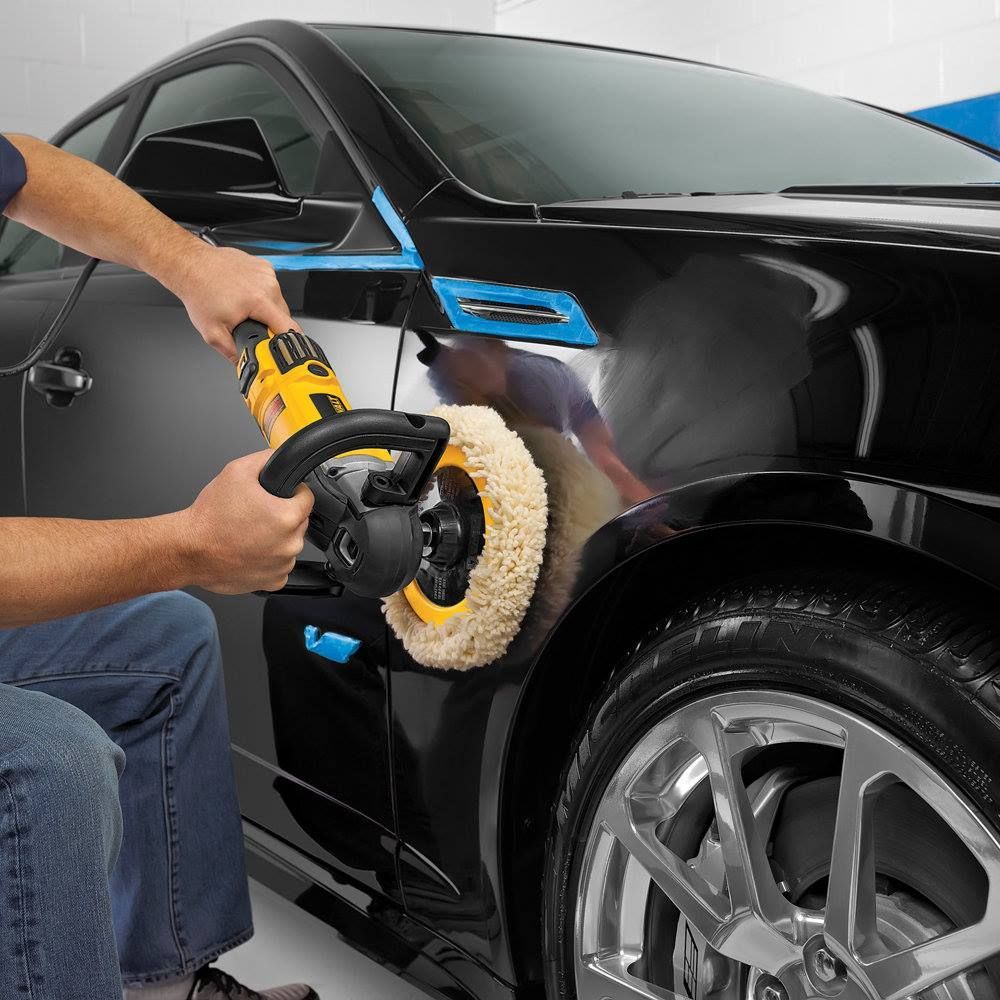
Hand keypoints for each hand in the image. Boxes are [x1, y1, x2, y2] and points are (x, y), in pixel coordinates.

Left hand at [170, 243, 299, 361]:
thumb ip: (233, 352)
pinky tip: (245, 293)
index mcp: (259, 301)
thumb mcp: (212, 332)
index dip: (289, 343)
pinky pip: (272, 287)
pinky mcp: (264, 266)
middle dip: (271, 326)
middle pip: (284, 316)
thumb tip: (246, 365)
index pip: (289, 328)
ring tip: (245, 307)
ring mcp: (267, 273)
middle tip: (250, 325)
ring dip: (267, 310)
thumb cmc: (199, 292)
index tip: (286, 350)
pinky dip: (262, 294)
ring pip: (278, 302)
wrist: (191, 266)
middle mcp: (267, 284)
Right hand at [180, 450, 313, 593]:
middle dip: (281, 515)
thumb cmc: (209, 518)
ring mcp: (282, 565)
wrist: (189, 550)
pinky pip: (279, 565)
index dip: (291, 492)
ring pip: (289, 544)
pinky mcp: (273, 581)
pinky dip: (268, 559)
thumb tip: (281, 456)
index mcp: (288, 516)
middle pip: (298, 521)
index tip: (277, 496)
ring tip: (248, 533)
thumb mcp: (237, 471)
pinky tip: (249, 551)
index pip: (307, 497)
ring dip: (275, 538)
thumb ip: (266, 460)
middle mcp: (290, 543)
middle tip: (255, 514)